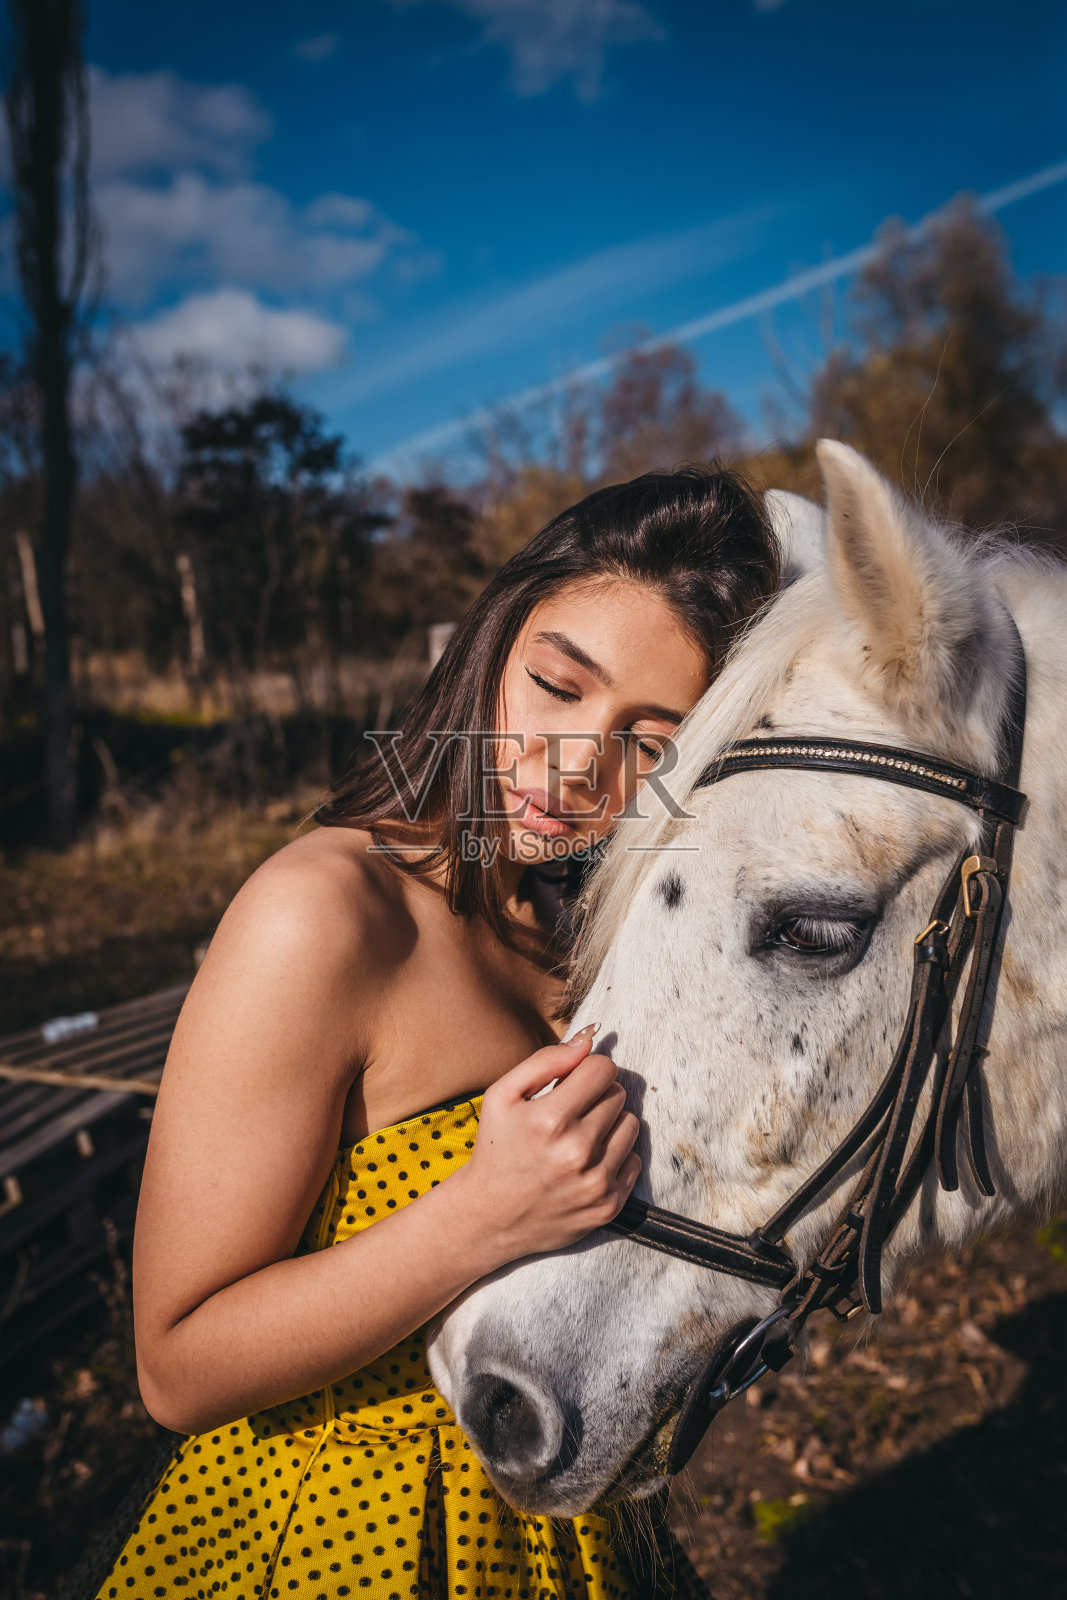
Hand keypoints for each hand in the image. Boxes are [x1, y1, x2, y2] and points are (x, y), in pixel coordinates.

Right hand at [457, 1027, 641, 1266]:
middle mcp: (577, 1151)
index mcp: (551, 1119)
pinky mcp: (608, 1206)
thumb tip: (588, 1041)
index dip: (588, 1070)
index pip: (603, 1069)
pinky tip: (587, 1163)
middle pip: (617, 1095)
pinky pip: (634, 1160)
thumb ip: (545, 1061)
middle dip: (597, 1096)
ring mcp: (595, 1181)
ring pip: (631, 1125)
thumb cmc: (495, 1149)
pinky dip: (616, 1157)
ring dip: (610, 1125)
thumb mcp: (502, 1096)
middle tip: (571, 1113)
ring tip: (580, 1137)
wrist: (488, 1218)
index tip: (574, 1083)